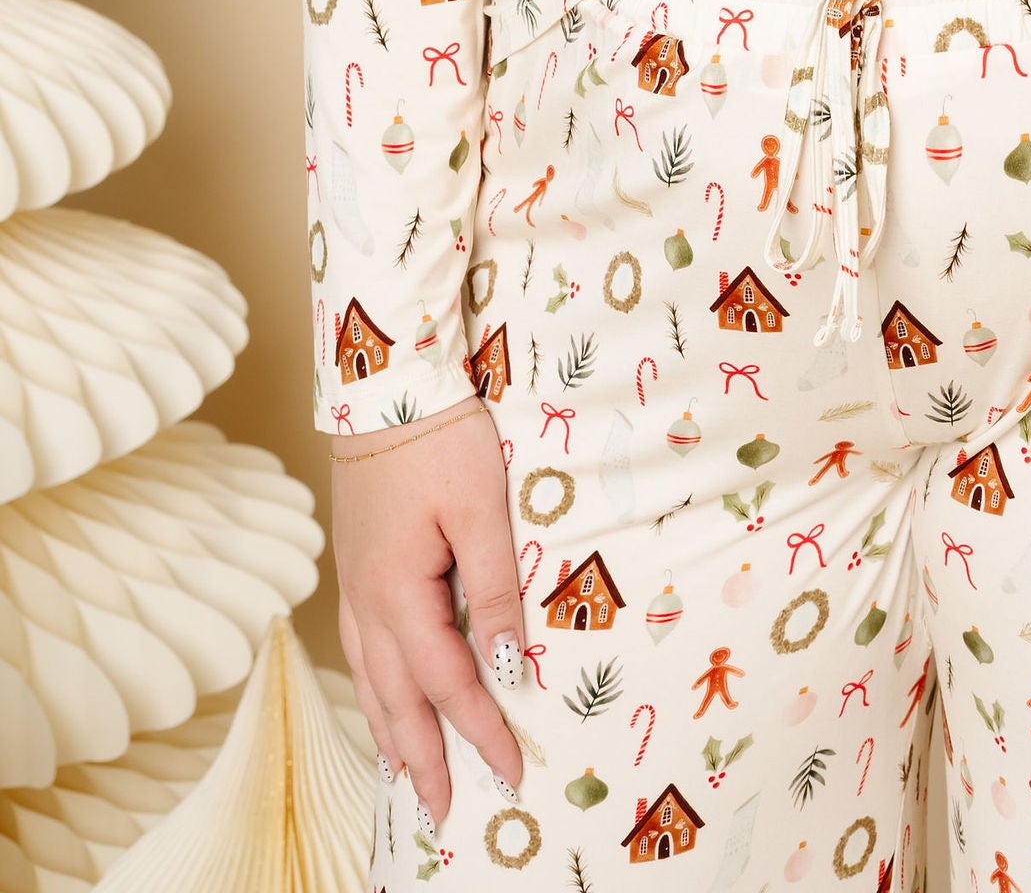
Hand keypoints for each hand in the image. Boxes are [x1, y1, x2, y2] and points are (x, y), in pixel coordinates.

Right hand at [329, 398, 526, 827]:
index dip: (480, 729)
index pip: (446, 682)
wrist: (386, 384)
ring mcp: (355, 583)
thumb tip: (504, 666)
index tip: (510, 769)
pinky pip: (361, 648)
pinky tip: (382, 697)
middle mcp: (367, 600)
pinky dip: (374, 688)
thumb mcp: (483, 510)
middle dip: (423, 757)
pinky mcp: (357, 564)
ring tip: (406, 776)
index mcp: (399, 593)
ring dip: (391, 731)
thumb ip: (493, 591)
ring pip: (371, 679)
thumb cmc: (442, 438)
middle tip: (443, 811)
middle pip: (396, 698)